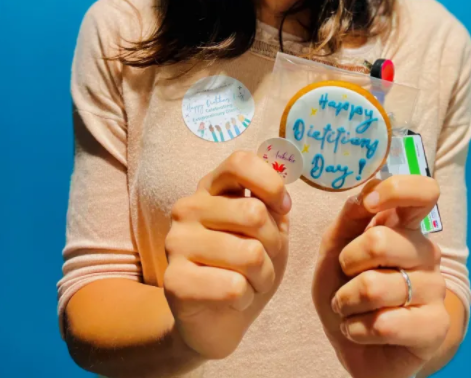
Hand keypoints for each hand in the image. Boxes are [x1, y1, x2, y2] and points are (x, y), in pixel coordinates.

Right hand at [164, 151, 290, 358]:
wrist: (216, 320)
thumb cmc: (245, 268)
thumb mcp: (267, 231)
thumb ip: (272, 207)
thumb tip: (281, 201)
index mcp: (210, 188)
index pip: (240, 163)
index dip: (270, 183)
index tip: (284, 207)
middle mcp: (187, 208)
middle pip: (254, 213)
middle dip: (274, 244)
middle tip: (264, 260)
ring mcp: (176, 242)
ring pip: (249, 254)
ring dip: (263, 276)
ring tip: (249, 282)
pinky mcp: (173, 281)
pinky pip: (233, 287)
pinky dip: (246, 298)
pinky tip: (232, 300)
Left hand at [312, 176, 448, 377]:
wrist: (351, 341)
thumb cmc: (344, 286)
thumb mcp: (334, 246)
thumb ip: (350, 217)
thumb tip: (367, 193)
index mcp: (405, 226)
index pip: (424, 192)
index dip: (396, 190)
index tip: (368, 204)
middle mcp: (425, 251)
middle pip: (380, 240)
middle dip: (346, 263)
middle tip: (346, 278)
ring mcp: (435, 289)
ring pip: (375, 286)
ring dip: (346, 302)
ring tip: (349, 308)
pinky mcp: (436, 326)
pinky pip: (385, 324)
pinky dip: (357, 330)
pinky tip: (360, 331)